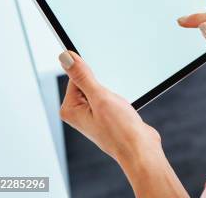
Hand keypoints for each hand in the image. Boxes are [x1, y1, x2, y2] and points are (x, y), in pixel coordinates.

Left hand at [58, 51, 187, 197]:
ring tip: (119, 107)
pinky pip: (110, 98)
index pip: (76, 77)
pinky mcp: (105, 116)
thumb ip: (82, 76)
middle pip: (88, 82)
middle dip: (104, 85)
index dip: (92, 76)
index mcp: (70, 108)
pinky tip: (124, 110)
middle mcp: (78, 112)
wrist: (140, 149)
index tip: (103, 87)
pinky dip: (118, 99)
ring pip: (102, 90)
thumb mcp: (100, 97)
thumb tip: (65, 57)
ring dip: (113, 93)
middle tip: (112, 100)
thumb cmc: (120, 130)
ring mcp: (92, 115)